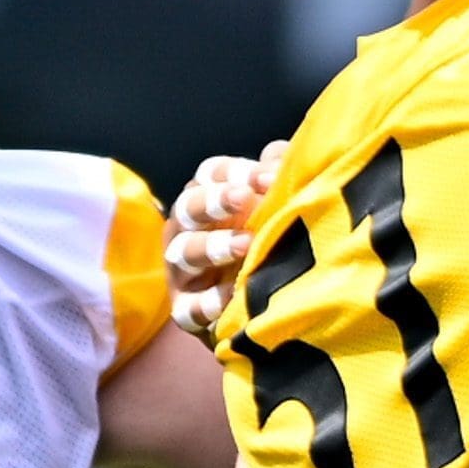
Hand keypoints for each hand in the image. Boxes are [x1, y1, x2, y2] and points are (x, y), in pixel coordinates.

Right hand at [164, 140, 287, 336]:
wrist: (257, 309)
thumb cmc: (264, 244)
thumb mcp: (272, 205)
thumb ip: (277, 175)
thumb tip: (285, 156)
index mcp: (208, 199)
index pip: (210, 174)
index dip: (235, 172)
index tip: (267, 178)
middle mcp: (188, 230)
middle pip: (189, 206)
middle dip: (214, 200)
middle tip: (242, 197)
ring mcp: (183, 272)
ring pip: (185, 252)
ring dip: (212, 246)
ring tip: (244, 244)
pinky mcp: (187, 312)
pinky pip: (190, 308)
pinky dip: (209, 302)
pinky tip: (233, 295)